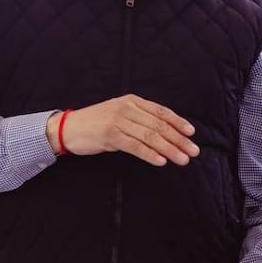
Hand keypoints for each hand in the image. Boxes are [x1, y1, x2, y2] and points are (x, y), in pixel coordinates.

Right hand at [47, 94, 200, 165]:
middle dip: (179, 139)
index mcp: (132, 101)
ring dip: (169, 149)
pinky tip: (161, 161)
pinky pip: (135, 146)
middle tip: (193, 151)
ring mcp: (119, 121)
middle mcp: (127, 108)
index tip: (191, 133)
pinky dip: (150, 154)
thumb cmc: (97, 123)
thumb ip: (140, 118)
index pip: (161, 111)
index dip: (178, 122)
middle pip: (159, 125)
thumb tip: (166, 132)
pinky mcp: (111, 135)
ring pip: (151, 136)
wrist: (68, 128)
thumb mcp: (120, 113)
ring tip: (182, 159)